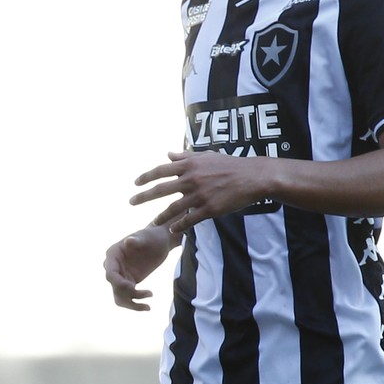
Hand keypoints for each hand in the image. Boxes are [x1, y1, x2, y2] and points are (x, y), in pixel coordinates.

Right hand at [104, 225, 175, 310]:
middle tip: (148, 293)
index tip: (133, 287)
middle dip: (127, 293)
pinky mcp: (129, 281)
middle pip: (114, 286)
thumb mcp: (146, 237)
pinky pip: (128, 297)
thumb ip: (136, 241)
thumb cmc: (152, 236)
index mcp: (113, 254)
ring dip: (131, 304)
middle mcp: (114, 266)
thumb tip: (128, 241)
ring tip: (147, 307)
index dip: (118, 283)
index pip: (110, 274)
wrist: (160, 241)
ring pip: (119, 295)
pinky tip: (148, 307)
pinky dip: (136, 304)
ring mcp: (121, 275)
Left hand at [131, 150, 270, 235]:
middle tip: (130, 202)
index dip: (146, 177)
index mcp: (189, 165)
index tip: (135, 183)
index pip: (161, 170)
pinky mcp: (210, 208)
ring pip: (173, 208)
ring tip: (152, 223)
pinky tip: (173, 230)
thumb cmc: (229, 165)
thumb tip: (168, 153)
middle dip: (143, 196)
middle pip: (161, 189)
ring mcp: (200, 194)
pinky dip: (179, 226)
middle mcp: (191, 179)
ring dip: (161, 216)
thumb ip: (185, 156)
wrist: (253, 177)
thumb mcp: (206, 156)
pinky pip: (190, 219)